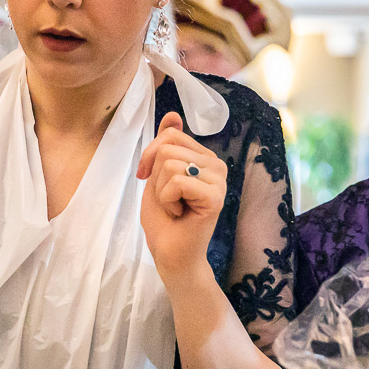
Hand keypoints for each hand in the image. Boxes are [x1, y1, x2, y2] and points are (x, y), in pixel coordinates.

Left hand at [137, 112, 226, 276]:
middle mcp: (217, 165)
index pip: (170, 135)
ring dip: (161, 191)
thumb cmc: (165, 219)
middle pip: (167, 148)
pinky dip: (167, 200)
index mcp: (205, 158)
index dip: (150, 156)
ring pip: (169, 164)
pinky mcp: (215, 197)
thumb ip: (166, 144)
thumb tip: (173, 114)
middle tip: (169, 200)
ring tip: (175, 207)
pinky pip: (176, 182)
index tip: (148, 178)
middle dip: (155, 177)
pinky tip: (180, 213)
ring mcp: (219, 180)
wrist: (171, 254)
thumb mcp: (158, 174)